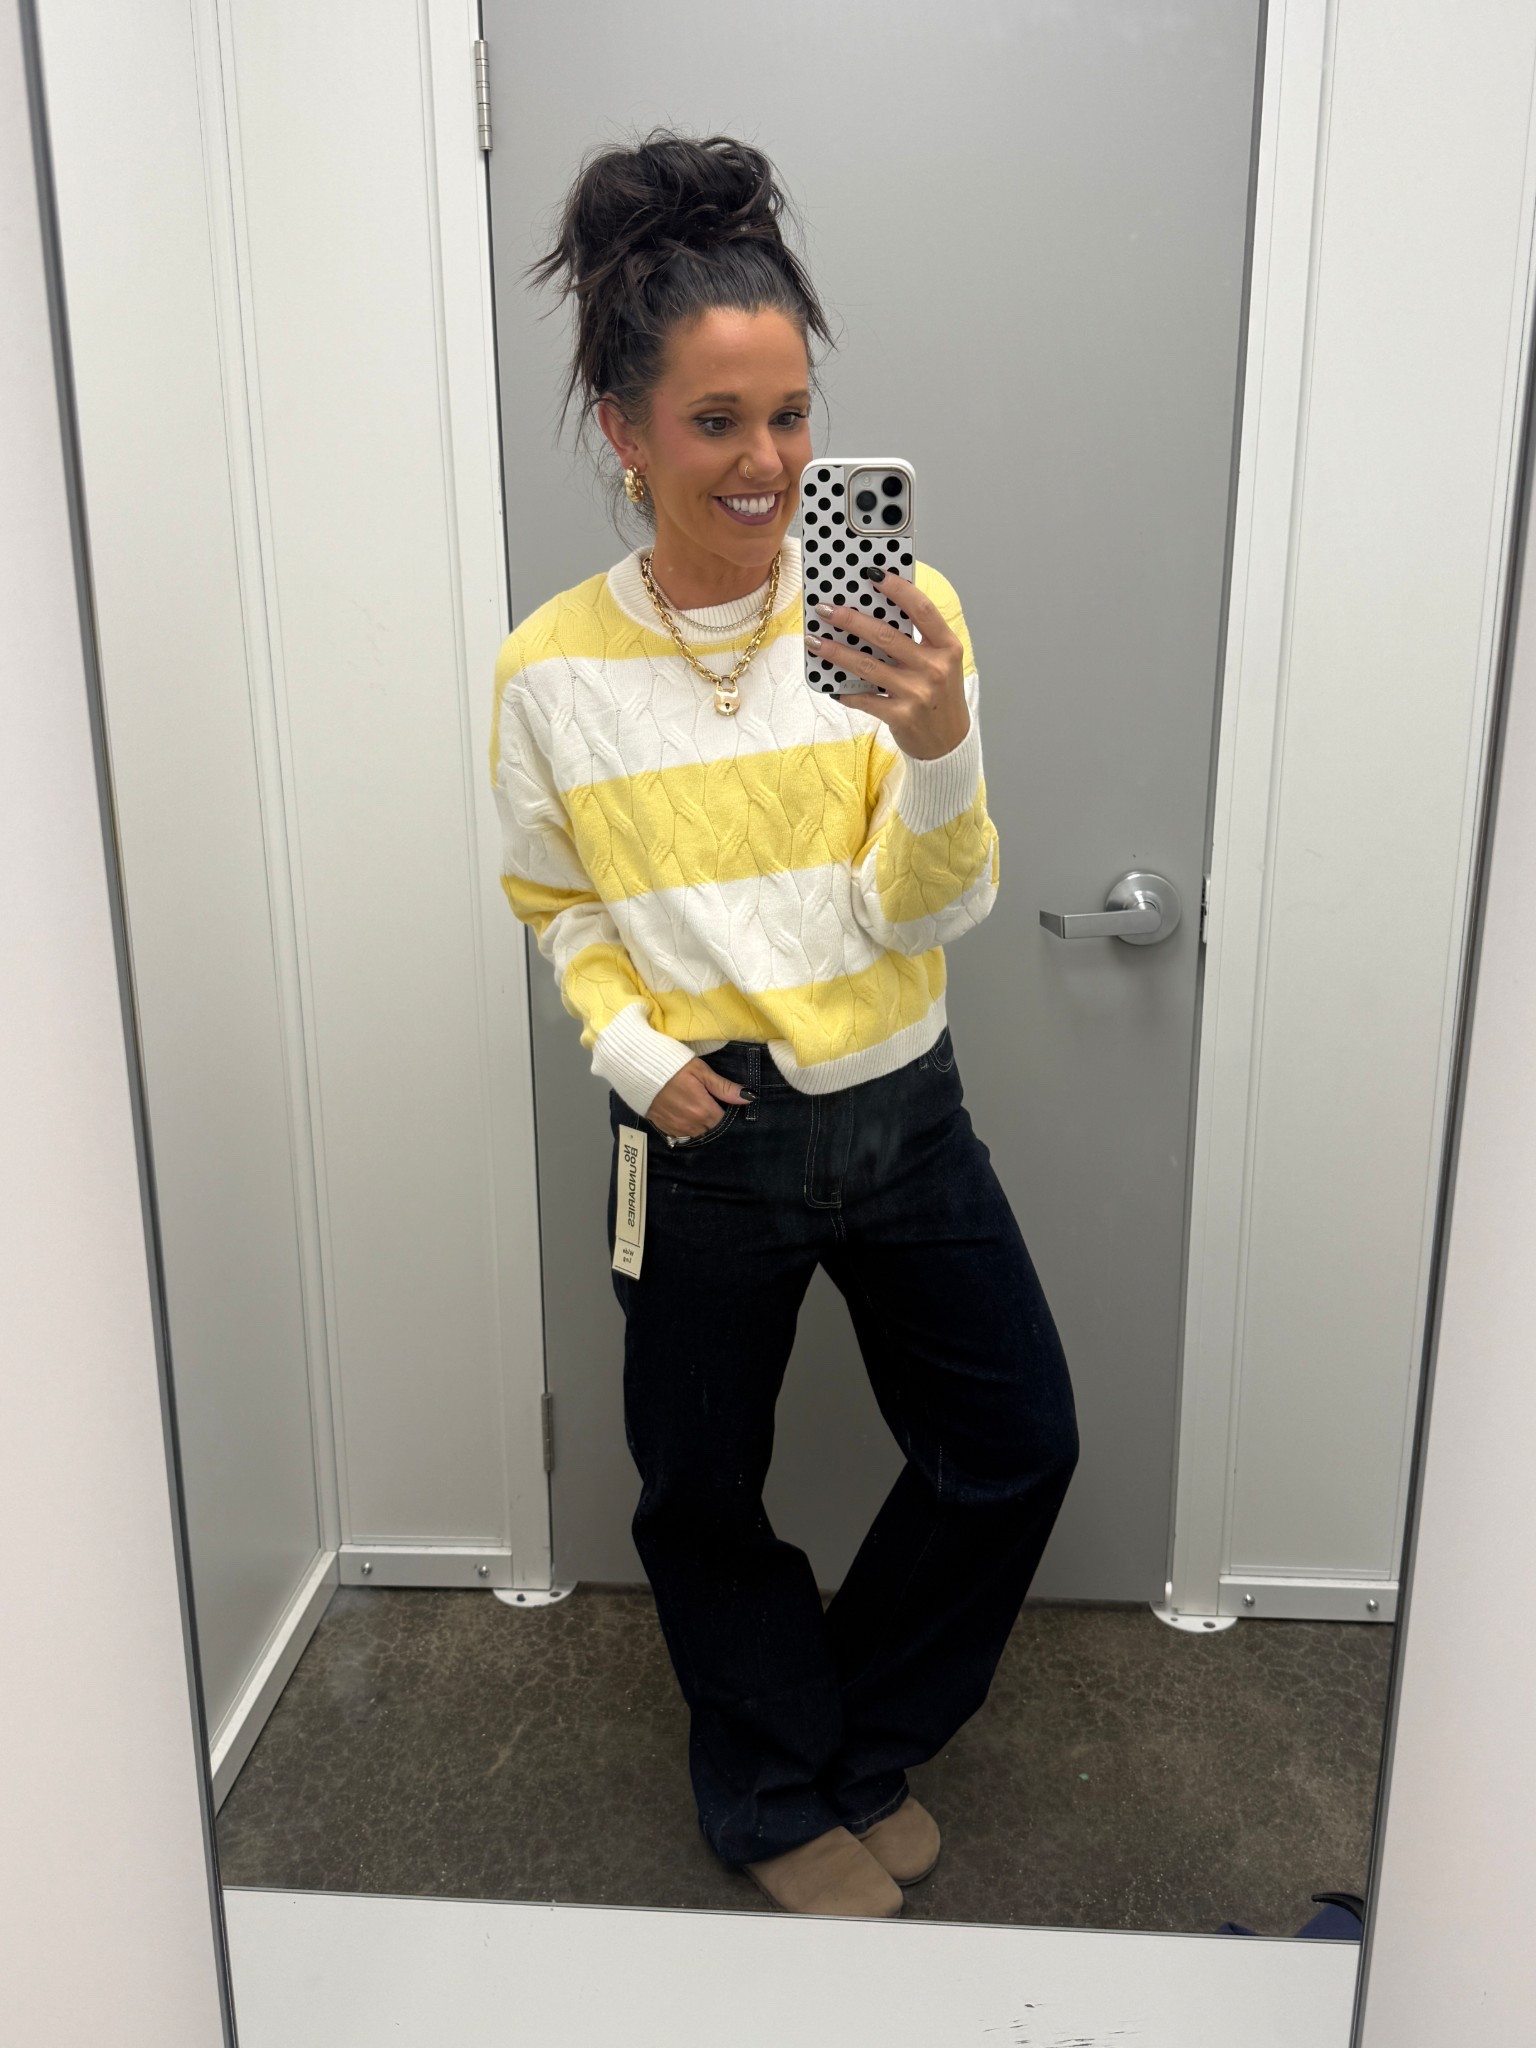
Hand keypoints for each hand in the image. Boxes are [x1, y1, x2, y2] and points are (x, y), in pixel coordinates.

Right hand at [646, 1058, 751, 1140]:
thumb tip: (749, 1097)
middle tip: (707, 1101)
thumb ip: (724, 1088)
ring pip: (696, 1133)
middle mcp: (690, 1124)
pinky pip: (680, 1134)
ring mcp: (675, 1128)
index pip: (723, 1121)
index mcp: (703, 1111)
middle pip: (710, 1129)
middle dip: (712, 1118)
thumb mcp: (701, 1071)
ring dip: (699, 1123)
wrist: (638, 1068)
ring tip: (694, 1106)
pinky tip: (681, 1112)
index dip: (725, 1111)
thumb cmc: (673, 1065)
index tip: (721, 1101)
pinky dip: (684, 1125)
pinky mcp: (662, 1127)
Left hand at [807, 569, 969, 759]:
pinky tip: (830, 684)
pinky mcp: (901, 716)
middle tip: (826, 609)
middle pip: (886, 636)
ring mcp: (917, 693)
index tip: (872, 574)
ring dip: (837, 652)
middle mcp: (934, 668)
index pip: (922, 609)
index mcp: (947, 647)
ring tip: (815, 641)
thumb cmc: (940, 696)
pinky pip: (864, 698)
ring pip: (868, 666)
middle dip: (851, 619)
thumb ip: (917, 640)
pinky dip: (845, 691)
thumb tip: (874, 612)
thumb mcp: (940, 663)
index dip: (898, 589)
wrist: (948, 743)